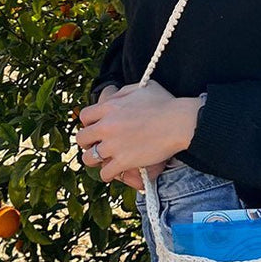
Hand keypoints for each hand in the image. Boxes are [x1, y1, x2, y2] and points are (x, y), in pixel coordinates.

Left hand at [75, 80, 199, 183]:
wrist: (178, 122)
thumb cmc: (165, 103)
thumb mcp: (141, 88)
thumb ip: (122, 92)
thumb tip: (113, 97)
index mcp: (109, 107)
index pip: (84, 117)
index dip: (89, 123)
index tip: (96, 128)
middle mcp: (106, 126)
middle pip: (82, 138)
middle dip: (88, 142)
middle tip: (97, 145)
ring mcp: (113, 145)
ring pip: (88, 158)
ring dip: (94, 160)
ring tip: (104, 161)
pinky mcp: (123, 161)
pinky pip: (105, 173)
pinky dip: (108, 174)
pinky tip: (115, 171)